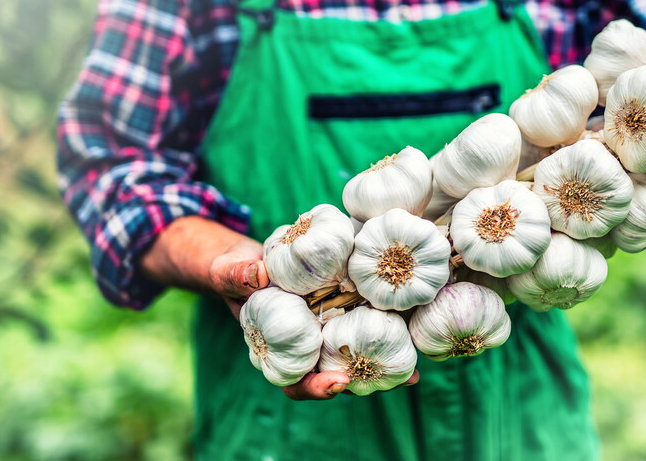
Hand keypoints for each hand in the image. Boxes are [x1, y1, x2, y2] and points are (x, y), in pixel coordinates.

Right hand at [142, 217, 421, 400]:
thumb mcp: (228, 271)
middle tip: (401, 381)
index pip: (295, 380)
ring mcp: (325, 328)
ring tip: (418, 368)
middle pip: (337, 372)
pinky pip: (365, 317)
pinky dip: (387, 321)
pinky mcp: (342, 306)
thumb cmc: (233, 270)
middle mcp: (305, 345)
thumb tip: (255, 274)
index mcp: (276, 350)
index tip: (336, 383)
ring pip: (356, 351)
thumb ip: (236, 275)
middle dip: (369, 379)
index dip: (316, 387)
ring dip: (387, 359)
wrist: (252, 258)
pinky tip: (412, 320)